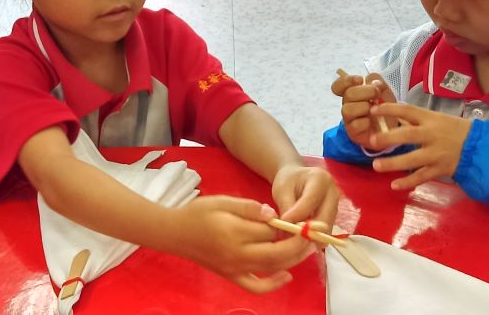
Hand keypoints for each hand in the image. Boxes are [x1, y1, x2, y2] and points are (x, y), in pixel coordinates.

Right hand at [166, 195, 313, 293]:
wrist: (175, 233)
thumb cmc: (198, 213)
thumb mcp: (223, 200)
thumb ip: (250, 207)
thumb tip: (274, 216)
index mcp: (234, 232)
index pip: (270, 231)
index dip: (288, 225)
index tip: (302, 219)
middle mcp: (237, 254)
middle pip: (277, 254)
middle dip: (299, 245)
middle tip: (313, 233)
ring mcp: (234, 269)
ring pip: (271, 269)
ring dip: (293, 260)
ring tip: (308, 247)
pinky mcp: (231, 277)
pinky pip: (256, 287)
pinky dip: (273, 284)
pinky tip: (287, 275)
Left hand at [271, 164, 340, 233]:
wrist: (297, 179)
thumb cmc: (288, 182)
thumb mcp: (282, 191)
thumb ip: (287, 208)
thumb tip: (291, 229)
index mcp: (320, 178)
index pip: (310, 200)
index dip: (298, 214)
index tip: (284, 222)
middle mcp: (333, 192)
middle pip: (324, 218)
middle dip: (308, 231)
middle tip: (292, 238)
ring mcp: (336, 205)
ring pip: (326, 228)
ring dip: (311, 236)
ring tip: (294, 238)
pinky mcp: (334, 216)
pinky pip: (326, 231)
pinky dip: (314, 236)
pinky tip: (302, 237)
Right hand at [331, 72, 396, 145]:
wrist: (392, 130)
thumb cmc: (385, 109)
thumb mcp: (386, 94)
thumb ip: (380, 84)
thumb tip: (374, 82)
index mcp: (354, 92)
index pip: (340, 85)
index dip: (346, 80)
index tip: (360, 80)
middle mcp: (348, 104)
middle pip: (348, 94)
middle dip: (365, 91)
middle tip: (377, 94)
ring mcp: (349, 118)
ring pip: (348, 109)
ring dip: (364, 107)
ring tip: (374, 111)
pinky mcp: (352, 131)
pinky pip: (355, 124)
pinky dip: (366, 122)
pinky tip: (371, 123)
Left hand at [367, 102, 471, 190]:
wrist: (480, 146)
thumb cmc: (456, 129)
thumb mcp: (438, 119)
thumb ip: (416, 120)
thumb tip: (394, 115)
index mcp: (431, 119)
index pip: (407, 110)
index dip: (389, 110)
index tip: (373, 111)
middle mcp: (432, 135)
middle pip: (408, 135)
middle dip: (388, 138)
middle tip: (372, 140)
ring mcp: (436, 154)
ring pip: (412, 159)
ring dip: (393, 163)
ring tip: (376, 165)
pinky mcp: (439, 169)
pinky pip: (421, 177)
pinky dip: (408, 182)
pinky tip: (394, 185)